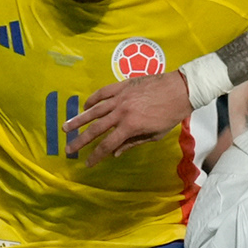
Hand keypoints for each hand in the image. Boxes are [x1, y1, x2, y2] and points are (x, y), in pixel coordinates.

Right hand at [68, 72, 193, 165]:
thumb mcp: (155, 134)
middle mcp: (121, 112)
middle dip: (80, 141)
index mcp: (131, 126)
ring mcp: (120, 97)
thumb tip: (115, 153)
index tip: (87, 163)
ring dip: (79, 119)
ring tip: (66, 127)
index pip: (108, 145)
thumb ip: (133, 143)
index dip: (96, 156)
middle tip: (68, 148)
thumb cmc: (171, 115)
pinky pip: (102, 92)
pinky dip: (92, 99)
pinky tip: (85, 106)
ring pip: (94, 110)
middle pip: (96, 129)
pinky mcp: (122, 85)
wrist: (181, 89)